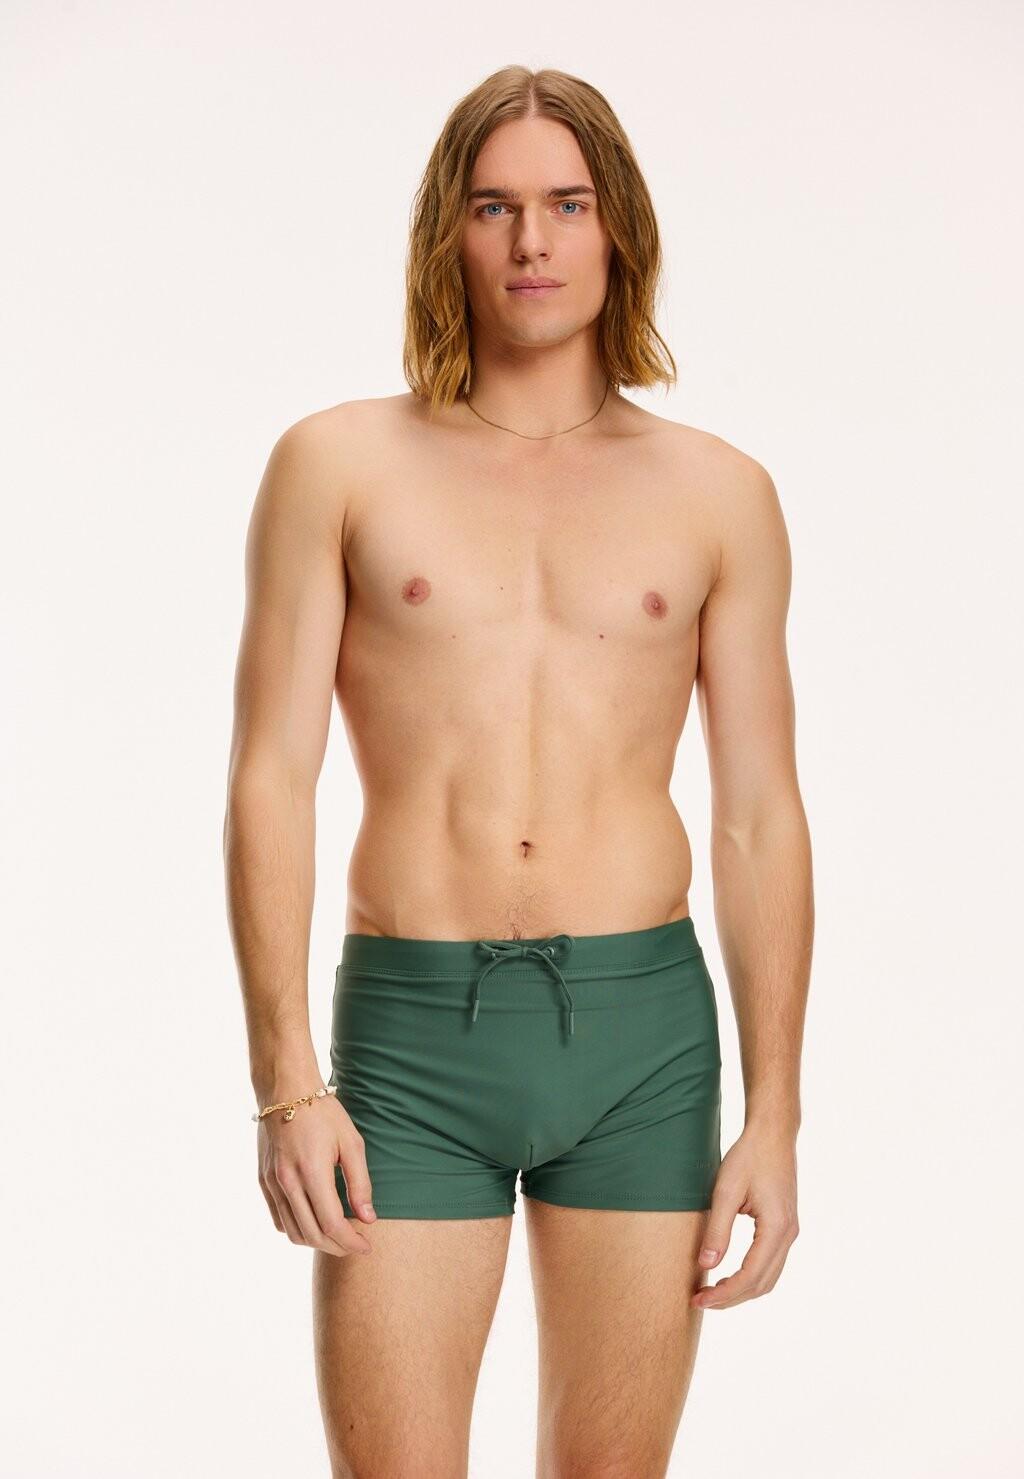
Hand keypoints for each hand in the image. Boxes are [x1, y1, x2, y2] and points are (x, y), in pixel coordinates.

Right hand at [257, 1091, 376, 1256]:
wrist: (285, 1090)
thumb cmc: (323, 1112)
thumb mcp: (351, 1142)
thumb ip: (360, 1183)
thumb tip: (368, 1219)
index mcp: (311, 1171)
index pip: (331, 1224)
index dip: (351, 1242)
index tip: (367, 1246)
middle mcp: (287, 1182)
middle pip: (312, 1234)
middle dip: (337, 1247)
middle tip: (356, 1244)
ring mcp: (271, 1183)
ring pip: (292, 1232)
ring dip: (317, 1242)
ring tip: (338, 1236)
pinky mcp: (263, 1181)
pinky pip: (279, 1219)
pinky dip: (298, 1230)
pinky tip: (314, 1223)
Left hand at [690, 1123, 799, 1309]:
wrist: (773, 1134)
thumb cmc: (748, 1156)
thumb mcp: (726, 1191)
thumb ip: (717, 1229)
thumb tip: (706, 1265)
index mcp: (777, 1228)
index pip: (750, 1276)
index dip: (724, 1294)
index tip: (699, 1299)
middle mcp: (789, 1234)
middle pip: (762, 1284)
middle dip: (731, 1298)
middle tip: (700, 1301)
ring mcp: (790, 1231)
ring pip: (768, 1278)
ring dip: (741, 1291)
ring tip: (712, 1293)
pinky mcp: (785, 1227)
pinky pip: (770, 1264)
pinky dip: (750, 1277)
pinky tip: (729, 1276)